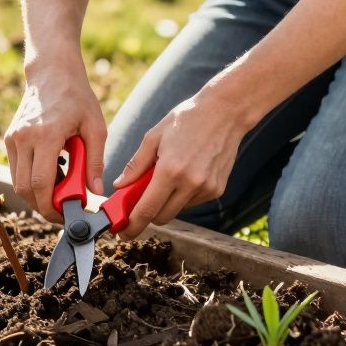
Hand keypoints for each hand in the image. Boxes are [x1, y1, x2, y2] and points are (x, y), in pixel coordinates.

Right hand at [5, 56, 106, 222]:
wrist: (52, 71)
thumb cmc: (77, 97)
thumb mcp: (96, 127)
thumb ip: (95, 162)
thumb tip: (96, 192)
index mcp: (46, 135)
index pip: (40, 183)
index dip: (51, 207)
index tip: (66, 216)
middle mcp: (24, 138)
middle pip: (24, 189)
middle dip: (43, 207)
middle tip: (64, 211)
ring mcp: (13, 138)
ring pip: (17, 182)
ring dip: (37, 195)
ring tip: (61, 190)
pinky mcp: (9, 138)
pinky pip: (16, 170)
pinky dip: (31, 180)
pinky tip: (52, 174)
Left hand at [112, 89, 250, 238]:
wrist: (225, 112)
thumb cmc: (186, 119)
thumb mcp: (154, 137)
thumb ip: (136, 165)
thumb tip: (120, 186)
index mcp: (170, 170)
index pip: (147, 209)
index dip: (133, 225)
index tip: (124, 233)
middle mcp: (190, 183)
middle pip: (162, 217)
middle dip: (147, 215)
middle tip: (138, 204)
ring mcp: (206, 188)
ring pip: (177, 210)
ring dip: (166, 203)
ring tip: (167, 177)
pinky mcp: (217, 190)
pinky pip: (192, 202)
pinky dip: (183, 196)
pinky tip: (185, 174)